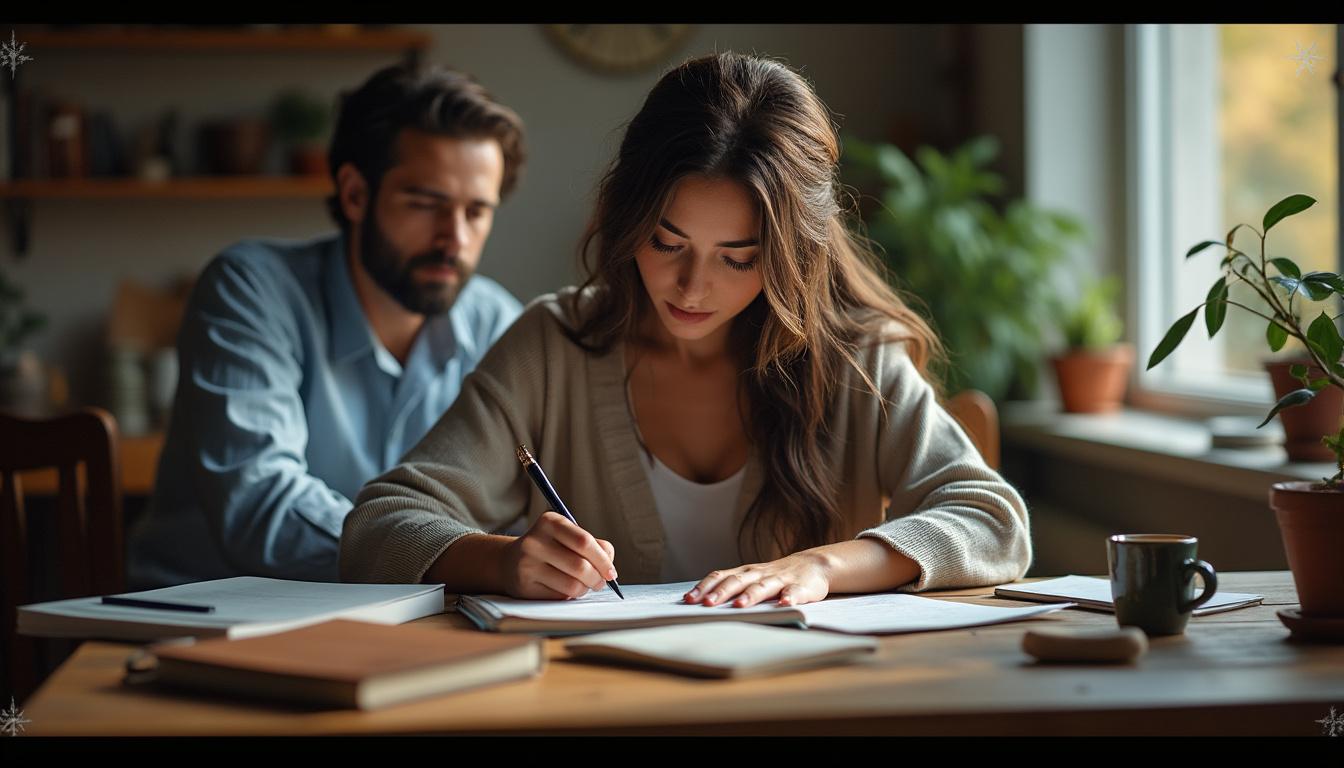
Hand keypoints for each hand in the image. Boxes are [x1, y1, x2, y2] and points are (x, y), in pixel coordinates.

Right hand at [500, 511, 617, 599]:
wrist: (509, 562)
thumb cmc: (550, 548)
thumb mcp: (568, 536)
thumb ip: (594, 546)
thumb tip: (609, 568)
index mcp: (550, 522)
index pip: (584, 542)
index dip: (603, 560)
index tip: (611, 573)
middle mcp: (535, 542)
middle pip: (580, 566)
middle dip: (597, 578)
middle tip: (601, 582)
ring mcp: (527, 565)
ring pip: (571, 585)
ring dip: (585, 589)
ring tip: (584, 586)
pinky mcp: (524, 586)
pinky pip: (559, 597)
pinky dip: (569, 596)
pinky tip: (566, 589)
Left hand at [683, 551, 830, 607]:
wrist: (814, 564)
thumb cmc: (774, 576)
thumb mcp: (751, 578)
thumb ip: (730, 586)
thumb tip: (700, 601)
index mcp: (745, 573)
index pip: (720, 577)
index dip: (704, 587)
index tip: (688, 599)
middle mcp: (759, 574)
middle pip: (737, 582)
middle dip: (721, 593)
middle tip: (707, 604)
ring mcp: (780, 580)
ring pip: (763, 587)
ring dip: (751, 596)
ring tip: (740, 606)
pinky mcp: (801, 588)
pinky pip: (795, 593)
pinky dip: (790, 598)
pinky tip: (785, 604)